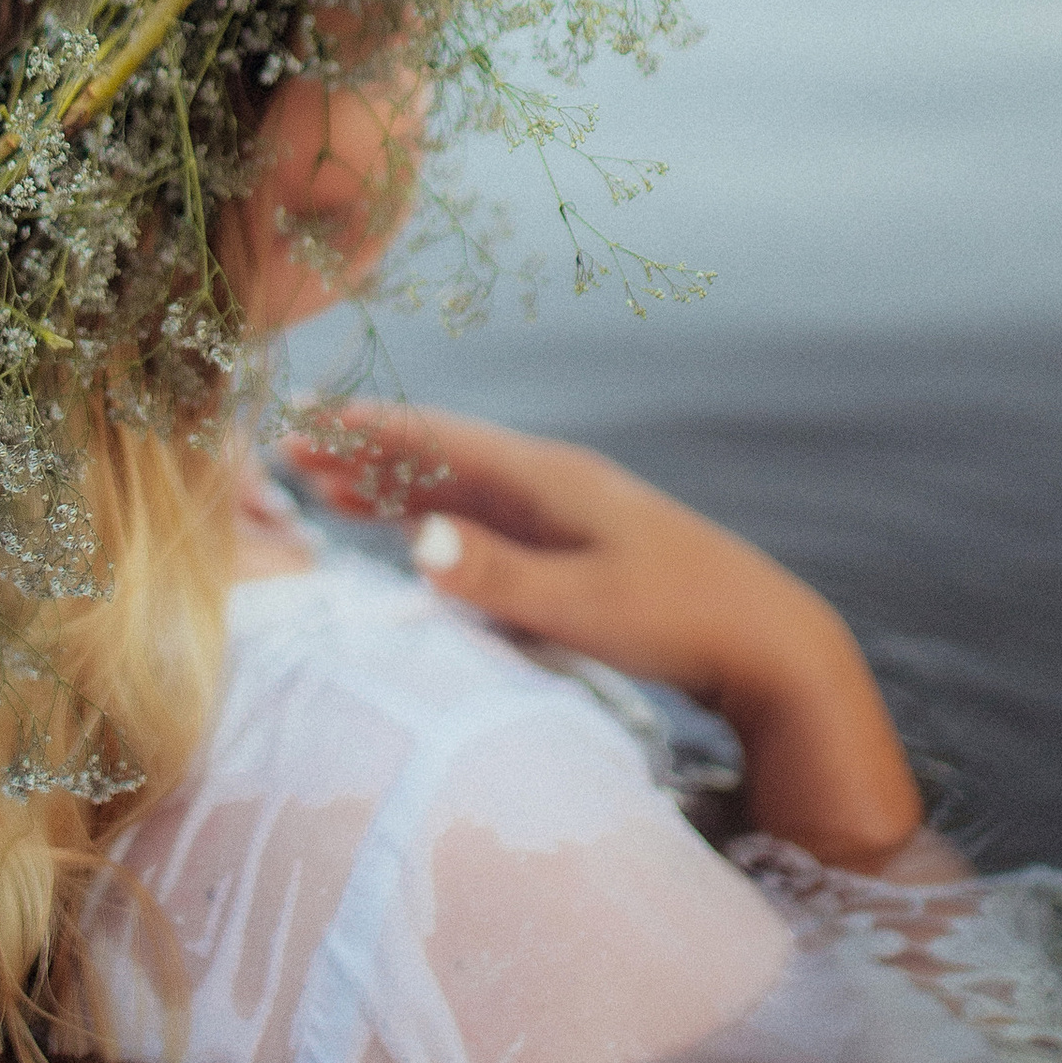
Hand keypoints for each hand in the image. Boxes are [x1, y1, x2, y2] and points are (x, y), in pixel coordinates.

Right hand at [282, 399, 926, 873]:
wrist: (770, 643)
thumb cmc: (681, 620)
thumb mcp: (584, 605)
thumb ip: (499, 576)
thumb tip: (414, 540)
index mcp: (551, 478)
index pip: (441, 439)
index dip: (368, 431)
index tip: (302, 420)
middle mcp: (554, 484)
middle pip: (442, 456)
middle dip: (366, 453)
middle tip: (292, 454)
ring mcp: (568, 516)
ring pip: (462, 489)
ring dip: (397, 487)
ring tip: (330, 491)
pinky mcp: (579, 551)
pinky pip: (488, 522)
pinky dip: (437, 520)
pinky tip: (417, 536)